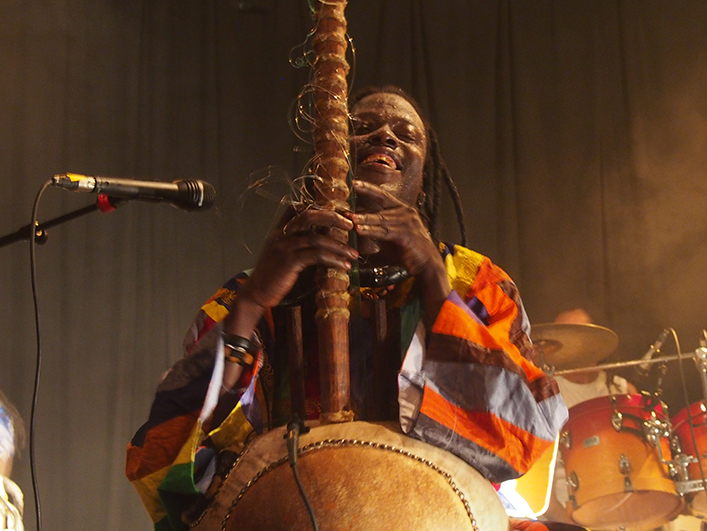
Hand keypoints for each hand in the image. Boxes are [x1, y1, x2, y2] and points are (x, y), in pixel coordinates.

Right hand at [238, 207, 357, 311]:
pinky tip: (344, 266)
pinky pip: (316, 256)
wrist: (256, 293)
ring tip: (353, 254)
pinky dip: (333, 260)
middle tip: (351, 225)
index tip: (339, 214)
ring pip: (316, 238)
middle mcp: (281, 234)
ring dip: (339, 246)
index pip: (299, 209)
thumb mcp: (284, 254)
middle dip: (333, 218)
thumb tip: (325, 240)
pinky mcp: (288, 262)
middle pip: (309, 216)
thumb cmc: (274, 275)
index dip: (320, 208)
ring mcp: (284, 247)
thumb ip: (300, 244)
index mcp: (280, 230)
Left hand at [348, 180, 450, 326]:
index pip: (382, 195)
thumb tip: (355, 235)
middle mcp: (405, 212)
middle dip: (362, 198)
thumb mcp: (387, 240)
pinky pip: (385, 231)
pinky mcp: (406, 234)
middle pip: (380, 202)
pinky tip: (359, 230)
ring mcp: (407, 222)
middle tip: (345, 195)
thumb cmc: (407, 252)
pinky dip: (371, 231)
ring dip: (363, 218)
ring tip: (348, 217)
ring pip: (380, 218)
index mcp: (401, 209)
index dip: (367, 188)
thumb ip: (374, 234)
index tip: (353, 182)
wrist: (426, 264)